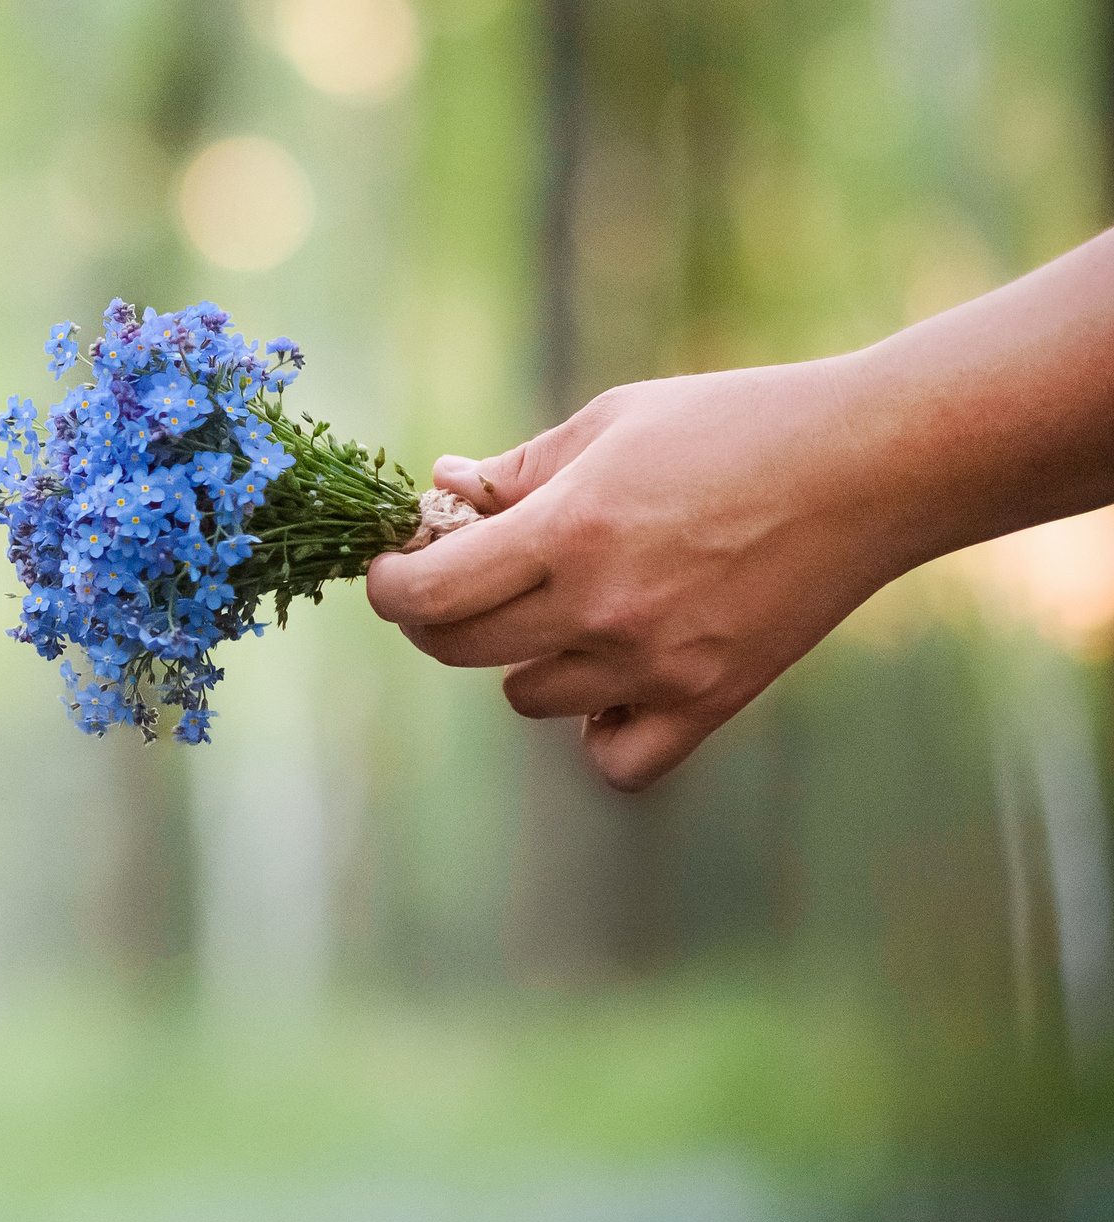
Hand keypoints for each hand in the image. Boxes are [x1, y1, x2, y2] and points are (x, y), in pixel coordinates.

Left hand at [362, 358, 912, 790]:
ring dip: (527, 659)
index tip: (394, 569)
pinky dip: (600, 730)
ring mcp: (655, 666)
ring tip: (574, 610)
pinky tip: (615, 680)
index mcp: (570, 531)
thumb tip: (438, 494)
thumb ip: (516, 471)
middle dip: (438, 617)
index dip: (391, 585)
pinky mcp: (708, 702)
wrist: (870, 465)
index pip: (429, 593)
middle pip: (460, 650)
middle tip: (462, 584)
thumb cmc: (736, 426)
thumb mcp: (612, 422)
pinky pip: (613, 759)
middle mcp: (603, 608)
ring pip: (528, 700)